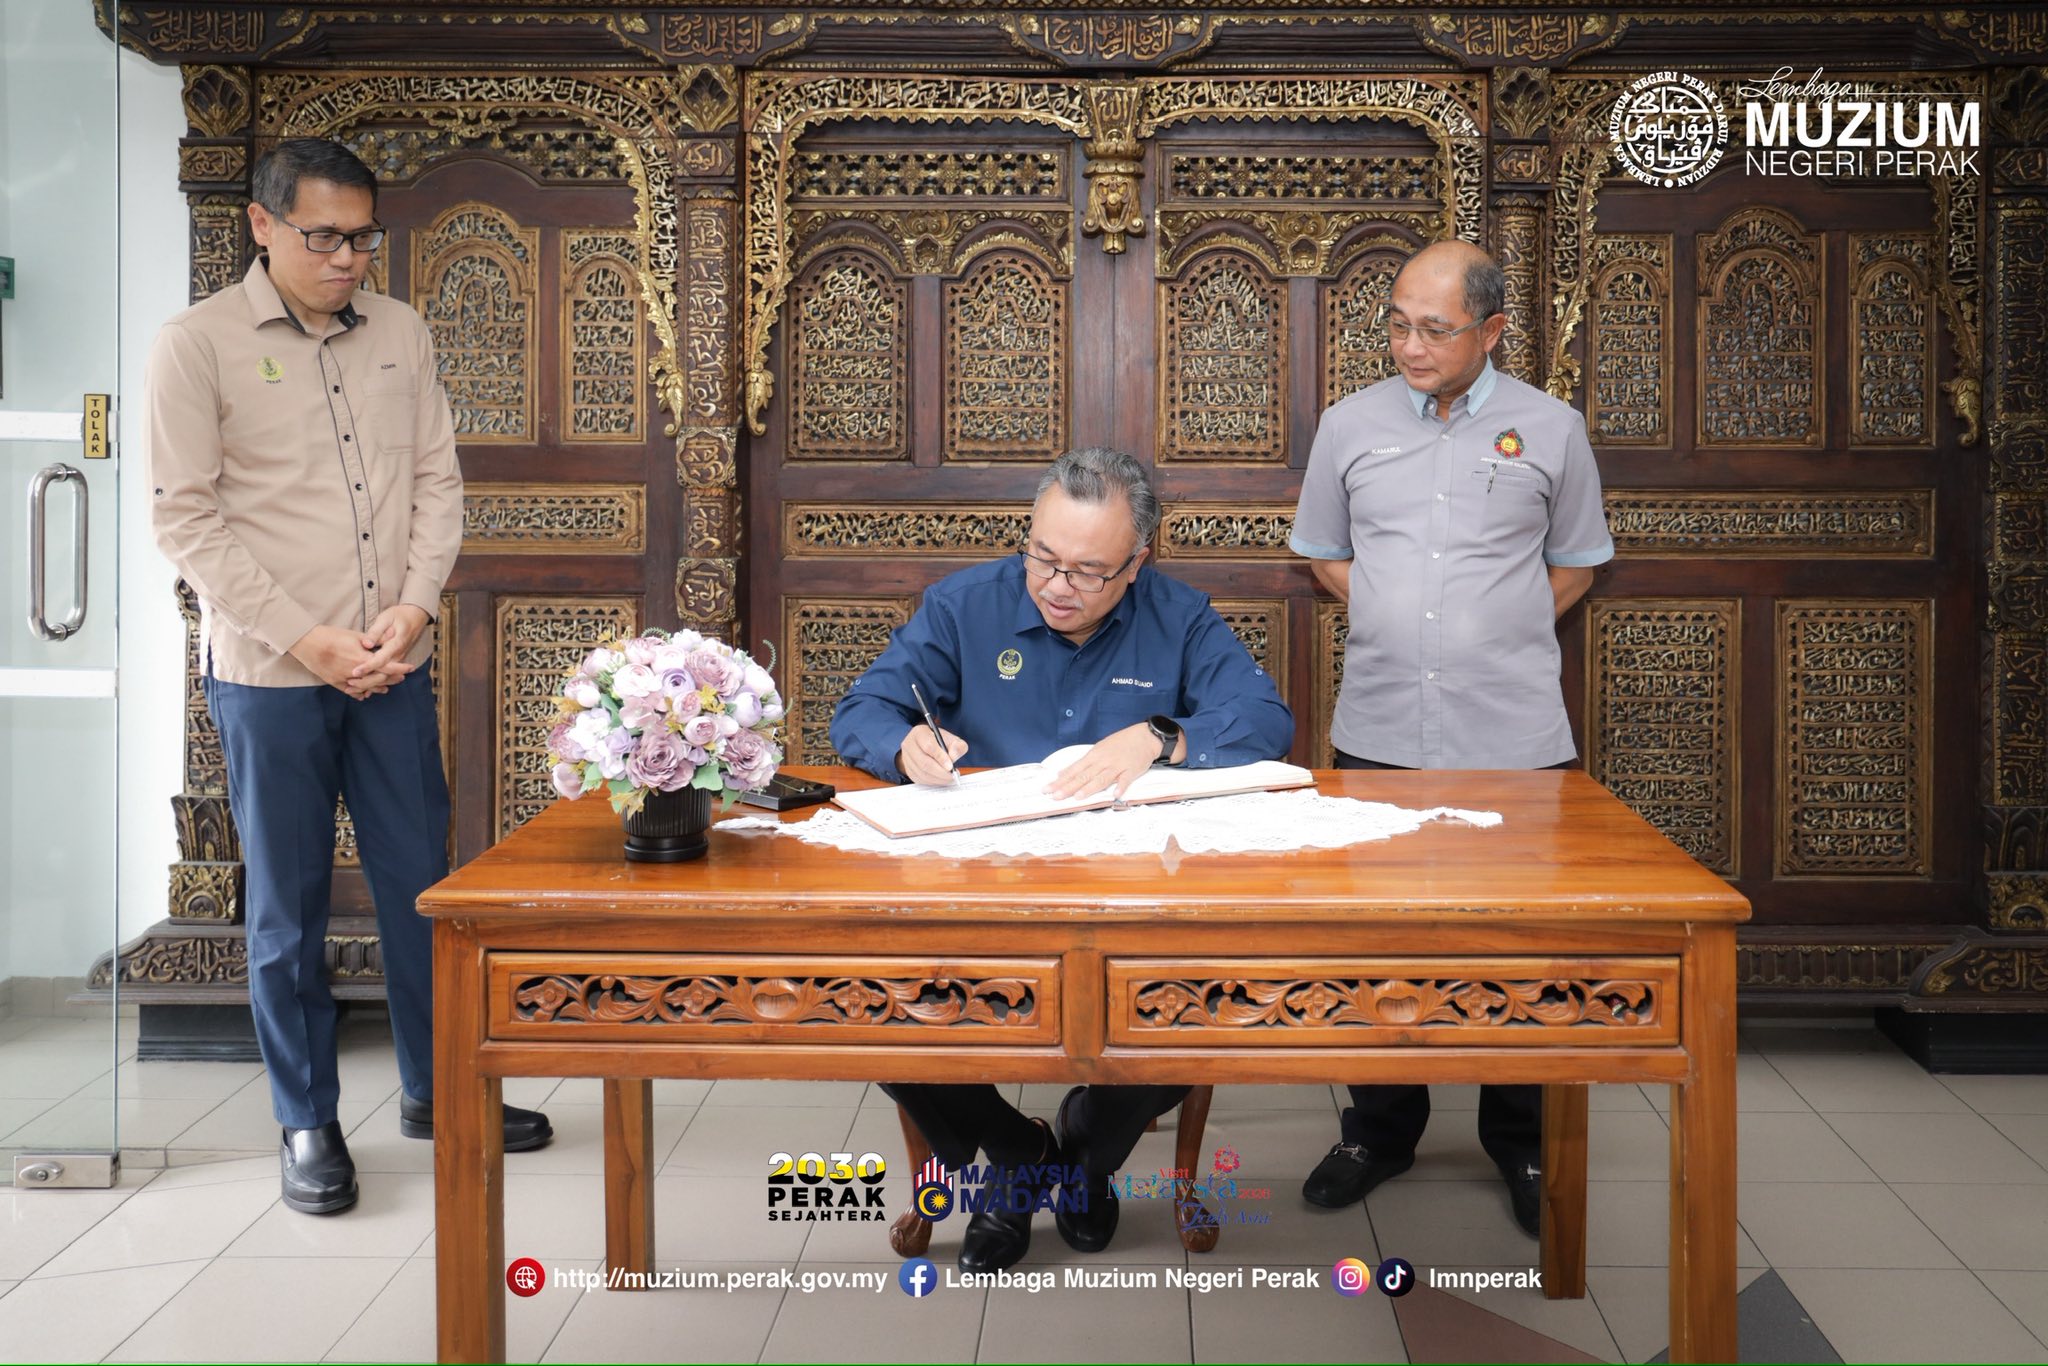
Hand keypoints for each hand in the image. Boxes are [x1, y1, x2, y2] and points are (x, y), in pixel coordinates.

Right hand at [288, 624, 391, 697]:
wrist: (309, 643)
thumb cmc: (333, 636)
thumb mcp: (356, 636)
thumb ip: (373, 641)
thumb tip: (390, 638)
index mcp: (363, 659)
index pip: (388, 666)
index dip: (401, 668)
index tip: (410, 668)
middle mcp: (356, 672)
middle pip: (380, 679)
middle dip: (392, 679)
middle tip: (401, 678)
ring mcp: (345, 679)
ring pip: (367, 688)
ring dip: (378, 688)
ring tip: (386, 688)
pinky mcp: (335, 683)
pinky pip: (351, 692)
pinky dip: (360, 693)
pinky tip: (365, 694)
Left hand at [347, 604, 429, 696]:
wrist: (415, 617)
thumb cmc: (398, 616)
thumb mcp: (386, 618)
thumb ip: (376, 632)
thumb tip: (367, 644)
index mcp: (396, 644)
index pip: (380, 660)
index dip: (367, 667)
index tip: (354, 672)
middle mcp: (397, 655)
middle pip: (382, 674)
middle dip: (365, 681)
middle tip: (348, 685)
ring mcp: (397, 660)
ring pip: (383, 677)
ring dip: (367, 684)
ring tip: (349, 689)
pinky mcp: (394, 661)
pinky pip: (384, 674)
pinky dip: (372, 682)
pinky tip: (359, 687)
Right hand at [897, 723, 967, 785]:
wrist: (927, 745)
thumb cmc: (940, 742)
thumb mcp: (952, 739)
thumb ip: (957, 746)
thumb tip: (953, 757)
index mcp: (919, 733)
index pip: (929, 746)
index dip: (940, 757)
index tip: (951, 767)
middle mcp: (909, 745)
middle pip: (924, 762)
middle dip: (941, 772)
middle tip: (953, 776)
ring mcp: (906, 758)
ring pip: (922, 773)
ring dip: (938, 779)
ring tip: (950, 778)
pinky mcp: (908, 770)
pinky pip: (920, 779)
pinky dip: (933, 782)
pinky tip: (941, 779)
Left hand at [1045, 723, 1160, 799]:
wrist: (1143, 737)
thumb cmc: (1120, 743)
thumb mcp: (1098, 749)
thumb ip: (1082, 764)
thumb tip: (1063, 773)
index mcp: (1094, 756)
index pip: (1073, 770)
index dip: (1060, 781)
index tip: (1048, 789)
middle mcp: (1103, 761)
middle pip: (1084, 776)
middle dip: (1069, 787)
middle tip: (1056, 796)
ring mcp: (1117, 766)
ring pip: (1101, 778)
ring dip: (1090, 788)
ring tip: (1078, 797)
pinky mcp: (1131, 770)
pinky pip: (1125, 780)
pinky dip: (1121, 786)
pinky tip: (1115, 794)